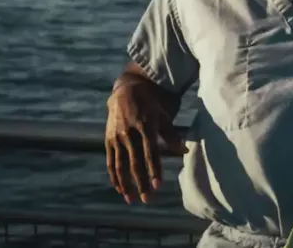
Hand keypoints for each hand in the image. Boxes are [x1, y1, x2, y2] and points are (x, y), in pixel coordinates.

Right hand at [105, 83, 186, 203]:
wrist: (125, 91)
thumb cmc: (149, 106)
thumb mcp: (162, 116)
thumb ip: (171, 134)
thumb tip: (184, 151)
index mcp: (146, 127)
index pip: (151, 152)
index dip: (154, 169)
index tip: (158, 185)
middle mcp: (130, 133)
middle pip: (135, 163)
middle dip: (141, 182)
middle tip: (147, 199)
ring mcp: (118, 137)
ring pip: (121, 165)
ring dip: (126, 184)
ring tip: (131, 200)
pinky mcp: (109, 140)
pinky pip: (111, 161)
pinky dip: (114, 176)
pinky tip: (119, 189)